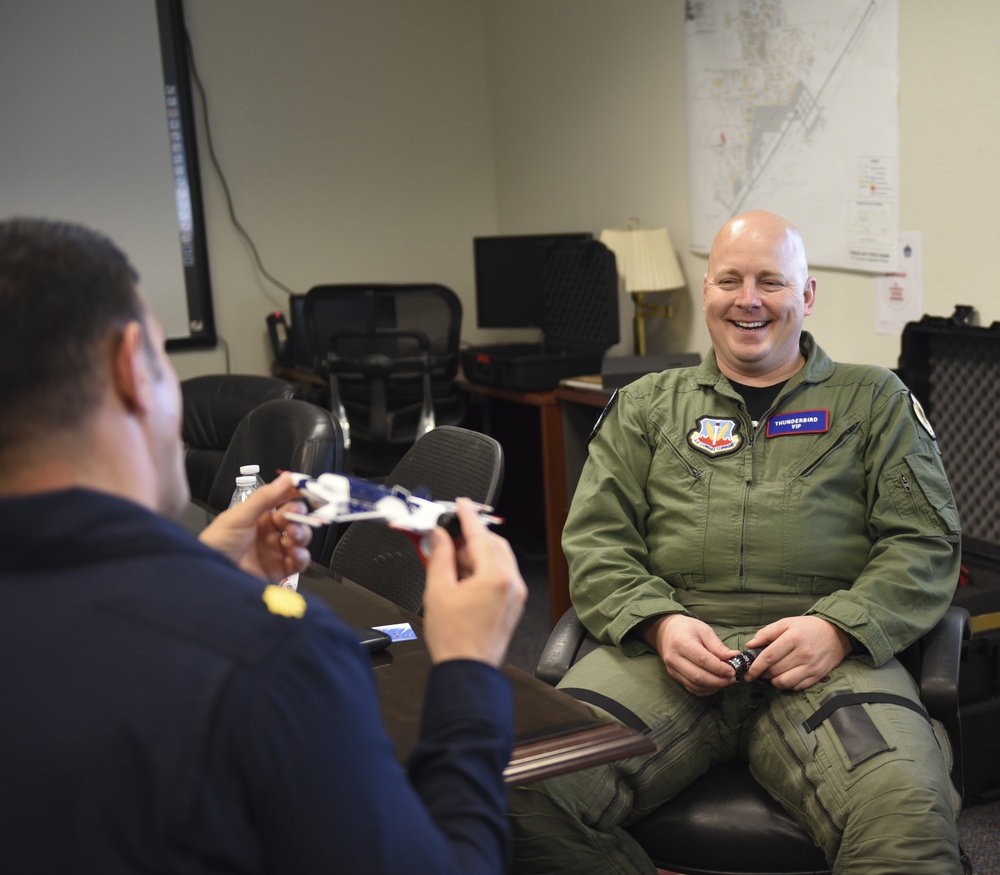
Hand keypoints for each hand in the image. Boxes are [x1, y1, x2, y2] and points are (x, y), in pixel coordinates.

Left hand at [199, 472, 312, 581]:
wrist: (210, 576)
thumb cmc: (218, 542)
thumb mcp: (239, 516)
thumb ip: (264, 497)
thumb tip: (287, 477)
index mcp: (260, 516)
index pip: (284, 500)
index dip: (296, 495)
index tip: (307, 490)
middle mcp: (270, 532)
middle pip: (296, 519)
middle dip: (301, 516)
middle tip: (296, 517)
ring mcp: (276, 550)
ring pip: (300, 539)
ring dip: (302, 534)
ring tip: (293, 536)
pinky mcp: (279, 569)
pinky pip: (299, 562)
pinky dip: (302, 556)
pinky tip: (295, 553)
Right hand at [421, 498, 526, 666]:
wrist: (468, 670)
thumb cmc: (454, 639)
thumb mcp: (438, 591)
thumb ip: (440, 557)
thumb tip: (439, 537)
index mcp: (494, 576)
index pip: (479, 534)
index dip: (467, 516)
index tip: (460, 504)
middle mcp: (511, 582)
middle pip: (493, 544)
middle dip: (470, 539)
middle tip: (447, 541)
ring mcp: (515, 594)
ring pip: (499, 558)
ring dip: (477, 554)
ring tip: (452, 566)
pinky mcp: (513, 604)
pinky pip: (502, 574)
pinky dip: (484, 569)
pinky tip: (464, 579)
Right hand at [641, 614, 740, 695]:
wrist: (665, 631)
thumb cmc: (687, 628)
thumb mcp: (704, 630)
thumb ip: (718, 646)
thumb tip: (734, 657)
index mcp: (681, 642)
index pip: (702, 659)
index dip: (719, 668)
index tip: (733, 670)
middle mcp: (674, 658)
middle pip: (698, 676)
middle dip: (718, 680)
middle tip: (732, 678)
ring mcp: (672, 669)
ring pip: (695, 685)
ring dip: (713, 687)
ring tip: (726, 681)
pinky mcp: (674, 676)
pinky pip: (691, 688)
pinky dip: (706, 690)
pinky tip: (715, 684)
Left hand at [743, 616, 851, 689]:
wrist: (837, 633)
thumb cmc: (809, 627)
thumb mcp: (787, 623)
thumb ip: (766, 633)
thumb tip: (750, 645)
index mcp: (794, 638)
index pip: (769, 656)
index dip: (755, 666)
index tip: (748, 672)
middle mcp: (803, 654)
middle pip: (775, 670)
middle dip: (762, 673)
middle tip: (758, 671)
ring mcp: (812, 666)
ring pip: (785, 682)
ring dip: (773, 681)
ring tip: (770, 675)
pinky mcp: (818, 676)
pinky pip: (797, 687)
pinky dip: (787, 685)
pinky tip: (784, 677)